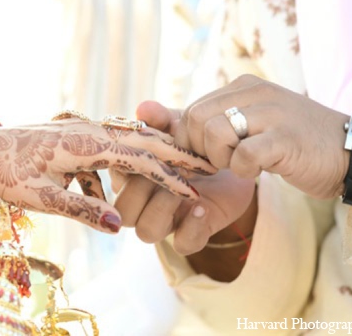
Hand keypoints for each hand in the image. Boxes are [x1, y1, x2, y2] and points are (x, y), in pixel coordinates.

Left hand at [0, 118, 215, 233]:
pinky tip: (110, 188)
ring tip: (178, 164)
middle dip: (176, 152)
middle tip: (207, 162)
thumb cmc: (8, 174)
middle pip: (143, 141)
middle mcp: (89, 131)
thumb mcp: (44, 197)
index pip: (140, 160)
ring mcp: (82, 130)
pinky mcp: (74, 136)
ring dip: (153, 152)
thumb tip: (118, 224)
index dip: (170, 177)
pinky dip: (121, 162)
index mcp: (87, 145)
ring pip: (128, 140)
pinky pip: (107, 147)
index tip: (196, 190)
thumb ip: (83, 208)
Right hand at [113, 102, 254, 254]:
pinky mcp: (194, 233)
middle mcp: (145, 201)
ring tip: (186, 191)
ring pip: (146, 231)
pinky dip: (191, 228)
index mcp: (133, 175)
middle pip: (124, 211)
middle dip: (141, 193)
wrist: (237, 162)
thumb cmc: (198, 142)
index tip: (144, 153)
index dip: (125, 169)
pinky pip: (183, 244)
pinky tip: (203, 207)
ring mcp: (168, 220)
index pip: (114, 179)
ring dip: (162, 210)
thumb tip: (144, 107)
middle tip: (165, 173)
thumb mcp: (181, 126)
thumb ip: (162, 118)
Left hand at [174, 74, 349, 198]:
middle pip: (196, 119)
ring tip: (243, 163)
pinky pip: (243, 155)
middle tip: (222, 161)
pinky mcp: (285, 138)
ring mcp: (272, 113)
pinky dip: (243, 170)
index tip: (206, 156)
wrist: (346, 152)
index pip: (191, 109)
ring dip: (221, 159)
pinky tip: (259, 169)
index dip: (188, 140)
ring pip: (215, 133)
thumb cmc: (290, 142)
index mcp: (243, 86)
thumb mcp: (249, 123)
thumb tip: (161, 121)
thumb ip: (213, 121)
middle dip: (199, 149)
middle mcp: (255, 92)